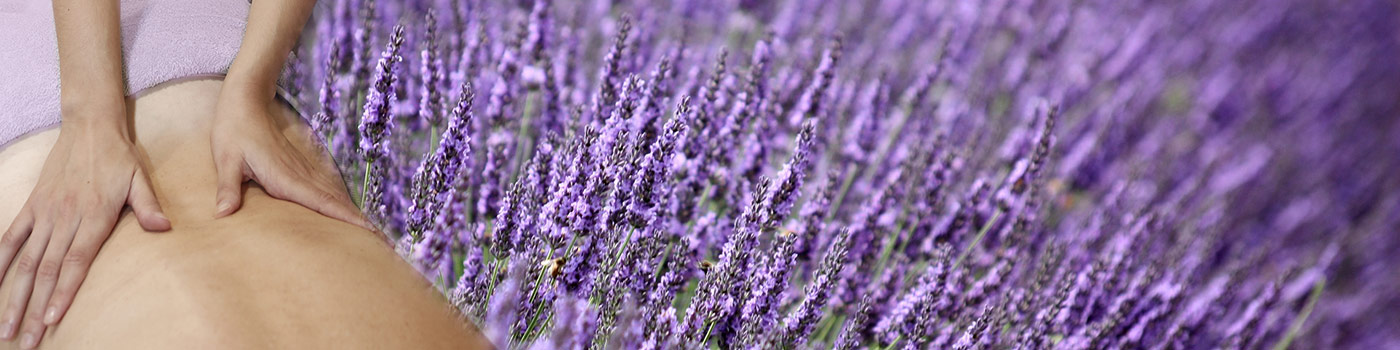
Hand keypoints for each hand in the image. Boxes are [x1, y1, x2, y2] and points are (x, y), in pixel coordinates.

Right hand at [0, 115, 170, 347]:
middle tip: (25, 341)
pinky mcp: (33, 205)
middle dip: (33, 308)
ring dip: (15, 295)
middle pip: (46, 271)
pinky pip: (11, 236)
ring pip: (26, 261)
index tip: (51, 320)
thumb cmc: (119, 157)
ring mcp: (45, 213)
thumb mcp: (140, 179)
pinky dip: (0, 261)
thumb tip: (164, 228)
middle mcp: (65, 218)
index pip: (74, 263)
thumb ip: (150, 206)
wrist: (89, 127)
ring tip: (6, 326)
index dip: (63, 293)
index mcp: (93, 216)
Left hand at [210, 85, 372, 230]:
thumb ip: (228, 188)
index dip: (345, 218)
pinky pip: (324, 191)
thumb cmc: (233, 131)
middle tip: (384, 243)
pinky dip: (338, 204)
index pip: (321, 202)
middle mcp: (300, 175)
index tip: (368, 231)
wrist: (246, 102)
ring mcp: (302, 171)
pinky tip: (345, 213)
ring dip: (352, 215)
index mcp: (285, 177)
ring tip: (373, 234)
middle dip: (359, 223)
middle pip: (335, 202)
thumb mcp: (226, 159)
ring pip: (333, 197)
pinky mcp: (299, 169)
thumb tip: (223, 214)